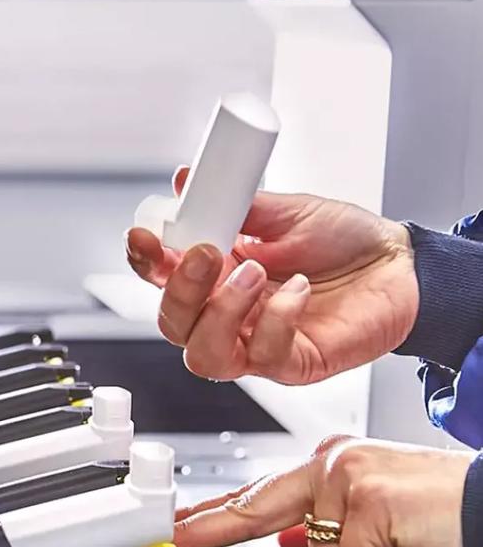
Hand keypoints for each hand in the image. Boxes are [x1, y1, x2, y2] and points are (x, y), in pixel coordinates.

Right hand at [125, 168, 418, 384]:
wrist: (404, 266)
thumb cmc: (345, 242)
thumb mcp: (286, 211)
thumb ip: (237, 204)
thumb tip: (189, 181)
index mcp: (216, 275)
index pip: (161, 279)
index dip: (144, 261)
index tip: (143, 236)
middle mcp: (228, 314)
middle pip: (172, 323)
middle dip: (179, 290)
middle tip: (206, 252)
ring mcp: (255, 343)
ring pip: (203, 354)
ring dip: (221, 312)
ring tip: (254, 273)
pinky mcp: (289, 365)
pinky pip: (263, 355)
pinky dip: (277, 318)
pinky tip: (298, 290)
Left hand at [173, 436, 472, 546]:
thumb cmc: (442, 512)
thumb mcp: (376, 521)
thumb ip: (327, 530)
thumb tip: (287, 543)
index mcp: (330, 463)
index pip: (258, 493)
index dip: (212, 516)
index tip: (174, 529)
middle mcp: (331, 462)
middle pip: (254, 506)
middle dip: (209, 529)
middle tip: (169, 542)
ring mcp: (344, 478)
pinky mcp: (364, 502)